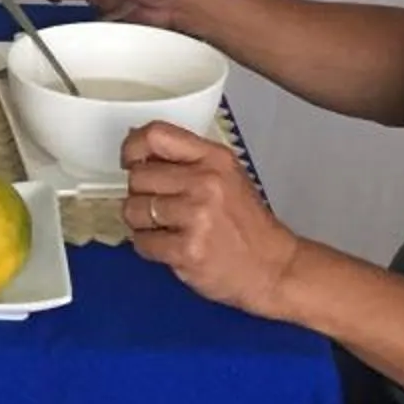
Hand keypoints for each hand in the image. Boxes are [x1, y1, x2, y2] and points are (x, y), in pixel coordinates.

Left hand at [122, 122, 301, 316]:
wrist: (273, 268)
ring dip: (142, 222)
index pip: (155, 135)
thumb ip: (187, 161)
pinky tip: (170, 246)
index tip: (130, 161)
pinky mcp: (187, 250)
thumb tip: (138, 153)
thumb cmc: (246, 224)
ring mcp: (196, 217)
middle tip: (159, 206)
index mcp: (214, 158)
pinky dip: (149, 247)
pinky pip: (141, 241)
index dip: (132, 148)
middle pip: (138, 176)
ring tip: (166, 228)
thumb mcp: (226, 176)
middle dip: (140, 194)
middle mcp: (206, 182)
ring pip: (133, 209)